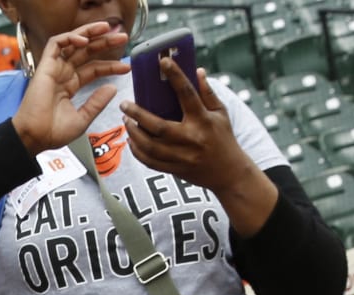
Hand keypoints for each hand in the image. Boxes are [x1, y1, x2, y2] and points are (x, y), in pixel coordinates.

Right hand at [11, 21, 130, 155]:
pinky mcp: (44, 66)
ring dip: (89, 32)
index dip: (110, 66)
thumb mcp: (82, 119)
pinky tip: (85, 40)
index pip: (93, 69)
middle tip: (123, 37)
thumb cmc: (52, 133)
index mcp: (70, 86)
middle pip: (85, 52)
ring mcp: (54, 69)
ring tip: (107, 28)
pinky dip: (70, 37)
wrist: (34, 137)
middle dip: (104, 43)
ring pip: (72, 42)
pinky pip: (56, 44)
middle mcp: (62, 75)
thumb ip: (97, 103)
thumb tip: (112, 88)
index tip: (127, 68)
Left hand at [121, 62, 277, 232]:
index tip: (162, 62)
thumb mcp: (221, 113)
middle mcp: (191, 139)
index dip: (175, 76)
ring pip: (149, 146)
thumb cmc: (224, 138)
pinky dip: (137, 151)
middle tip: (124, 104)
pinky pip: (149, 161)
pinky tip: (131, 140)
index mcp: (203, 120)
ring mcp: (181, 156)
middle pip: (158, 126)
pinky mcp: (174, 169)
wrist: (229, 173)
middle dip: (137, 114)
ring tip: (125, 120)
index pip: (187, 94)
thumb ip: (208, 92)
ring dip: (134, 132)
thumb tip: (197, 70)